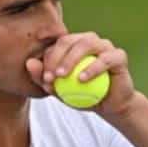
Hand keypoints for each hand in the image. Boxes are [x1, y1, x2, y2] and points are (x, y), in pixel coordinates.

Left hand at [24, 31, 138, 119]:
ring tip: (63, 76)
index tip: (44, 79)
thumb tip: (29, 63)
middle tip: (51, 76)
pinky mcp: (119, 56)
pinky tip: (82, 79)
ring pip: (87, 43)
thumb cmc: (83, 96)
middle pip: (70, 40)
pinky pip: (105, 59)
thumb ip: (43, 78)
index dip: (49, 59)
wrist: (110, 106)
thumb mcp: (60, 92)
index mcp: (75, 45)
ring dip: (72, 59)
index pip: (58, 45)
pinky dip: (93, 68)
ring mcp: (105, 46)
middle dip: (57, 57)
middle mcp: (90, 40)